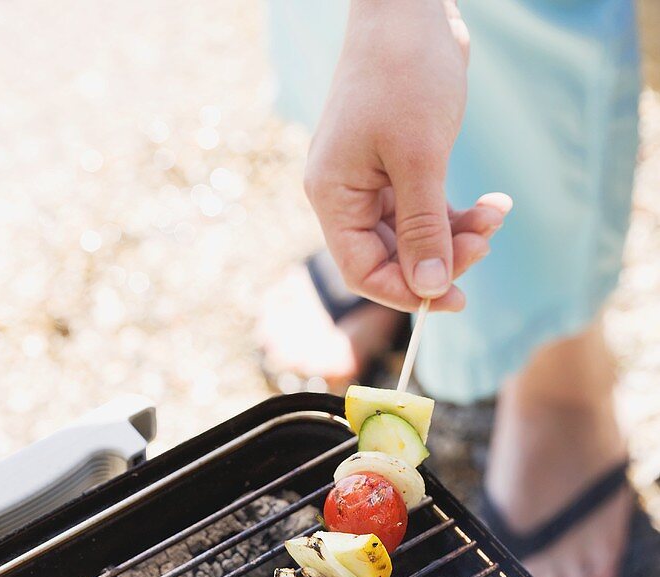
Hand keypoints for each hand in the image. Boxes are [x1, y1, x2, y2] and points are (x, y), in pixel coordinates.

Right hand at [304, 0, 511, 310]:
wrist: (411, 7)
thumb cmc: (404, 74)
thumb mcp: (419, 157)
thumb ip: (422, 228)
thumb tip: (428, 287)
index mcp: (334, 195)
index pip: (362, 270)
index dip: (405, 291)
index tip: (452, 296)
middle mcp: (347, 194)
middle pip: (391, 257)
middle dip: (440, 259)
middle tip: (484, 248)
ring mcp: (373, 181)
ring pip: (415, 235)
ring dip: (458, 236)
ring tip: (495, 217)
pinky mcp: (401, 166)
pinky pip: (428, 209)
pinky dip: (460, 214)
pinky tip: (494, 204)